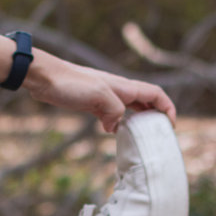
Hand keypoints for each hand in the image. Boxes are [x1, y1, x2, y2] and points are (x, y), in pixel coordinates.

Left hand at [23, 53, 176, 132]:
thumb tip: (116, 127)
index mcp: (123, 86)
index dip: (167, 107)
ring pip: (129, 108)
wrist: (44, 78)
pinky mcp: (92, 103)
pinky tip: (112, 132)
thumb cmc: (70, 83)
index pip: (155, 93)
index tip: (171, 125)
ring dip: (137, 121)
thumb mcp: (98, 96)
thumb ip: (115, 110)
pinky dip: (117, 123)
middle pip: (145, 101)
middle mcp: (118, 90)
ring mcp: (105, 96)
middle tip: (159, 135)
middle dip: (155, 116)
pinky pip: (112, 113)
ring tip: (140, 137)